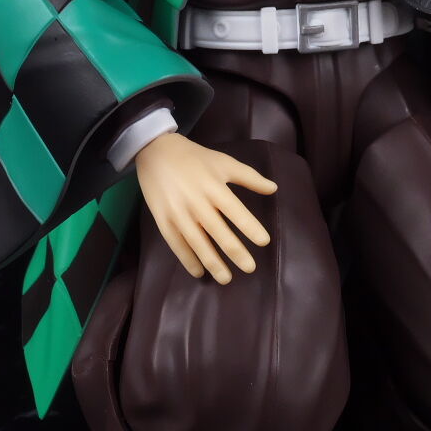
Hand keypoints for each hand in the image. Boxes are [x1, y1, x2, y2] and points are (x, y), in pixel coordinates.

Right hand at [135, 132, 276, 283]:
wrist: (156, 151)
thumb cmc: (196, 158)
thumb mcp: (224, 162)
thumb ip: (249, 177)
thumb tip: (274, 188)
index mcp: (214, 187)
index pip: (235, 211)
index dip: (250, 226)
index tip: (264, 241)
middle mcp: (197, 202)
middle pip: (218, 232)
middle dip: (235, 252)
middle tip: (250, 268)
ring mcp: (178, 213)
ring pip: (197, 243)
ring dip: (213, 263)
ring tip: (226, 278)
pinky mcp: (162, 220)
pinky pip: (176, 245)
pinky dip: (188, 260)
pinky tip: (199, 272)